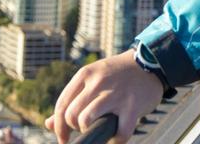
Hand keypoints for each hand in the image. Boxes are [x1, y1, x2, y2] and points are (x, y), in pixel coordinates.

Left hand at [47, 50, 164, 143]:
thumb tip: (49, 124)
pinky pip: (120, 132)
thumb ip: (72, 99)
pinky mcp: (133, 106)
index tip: (63, 138)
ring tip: (99, 129)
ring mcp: (115, 94)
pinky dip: (117, 140)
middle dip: (74, 129)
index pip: (61, 105)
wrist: (150, 62)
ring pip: (86, 121)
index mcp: (85, 74)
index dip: (58, 127)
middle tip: (84, 130)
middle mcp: (98, 82)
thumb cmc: (117, 74)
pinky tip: (118, 134)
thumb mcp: (93, 79)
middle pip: (71, 115)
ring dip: (90, 131)